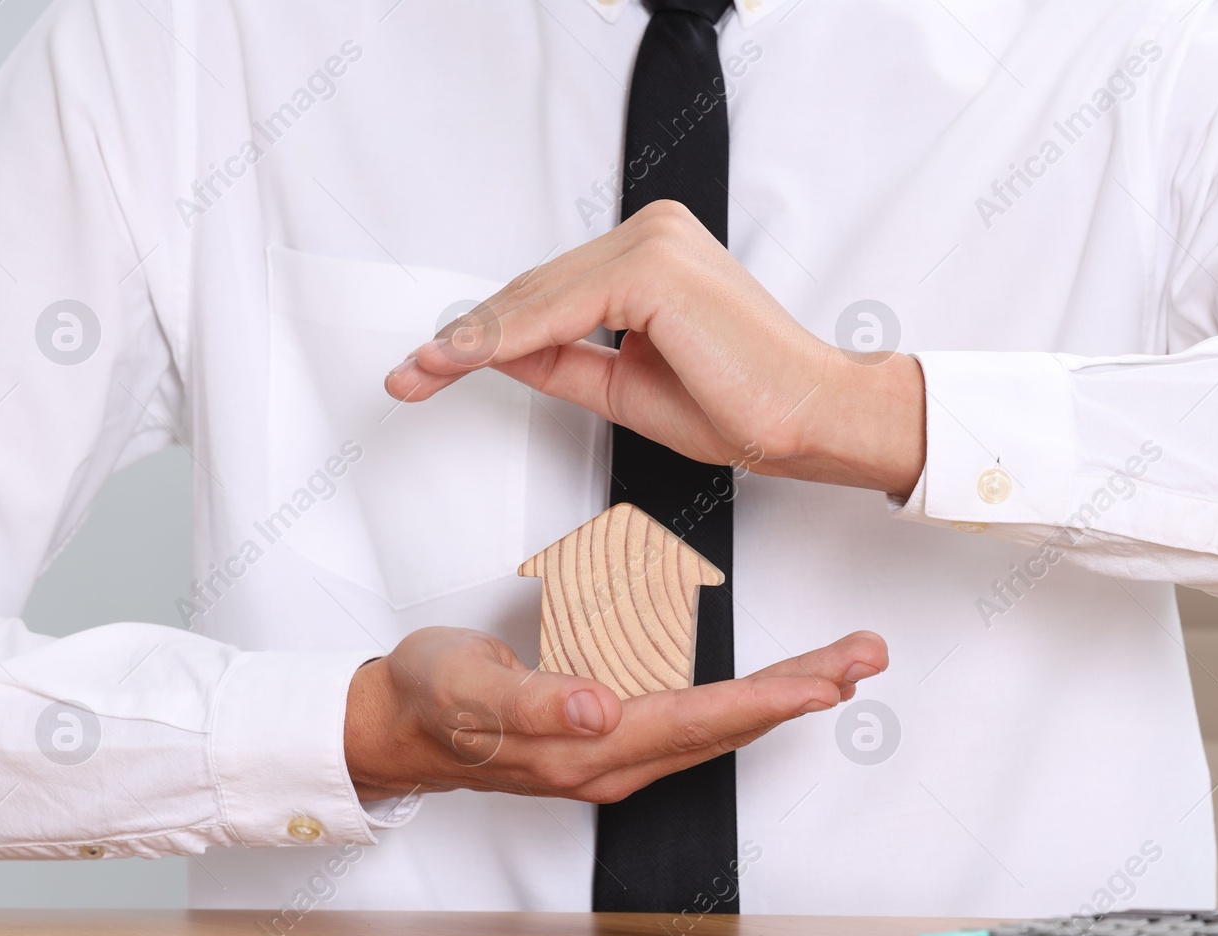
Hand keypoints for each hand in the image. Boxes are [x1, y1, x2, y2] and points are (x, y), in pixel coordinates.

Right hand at [344, 625, 887, 804]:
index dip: (766, 701)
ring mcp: (616, 753)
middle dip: (802, 691)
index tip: (824, 681)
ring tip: (842, 665)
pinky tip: (773, 687)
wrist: (398, 726)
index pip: (696, 721)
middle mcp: (613, 760)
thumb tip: (599, 709)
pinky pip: (695, 721)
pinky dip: (745, 701)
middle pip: (728, 726)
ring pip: (719, 725)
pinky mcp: (611, 737)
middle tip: (864, 655)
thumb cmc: (431, 699)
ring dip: (785, 696)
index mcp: (586, 748)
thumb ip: (535, 701)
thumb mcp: (468, 687)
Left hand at [384, 200, 924, 496]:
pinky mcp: (654, 267)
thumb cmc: (742, 406)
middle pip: (534, 290)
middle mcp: (654, 232)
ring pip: (538, 297)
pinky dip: (508, 340)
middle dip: (466, 337)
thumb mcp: (625, 385)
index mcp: (656, 252)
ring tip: (420, 375)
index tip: (430, 368)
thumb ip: (565, 360)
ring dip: (474, 340)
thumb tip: (501, 354)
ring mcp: (655, 241)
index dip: (484, 332)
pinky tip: (463, 363)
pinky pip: (559, 309)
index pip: (551, 291)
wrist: (808, 420)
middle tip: (409, 375)